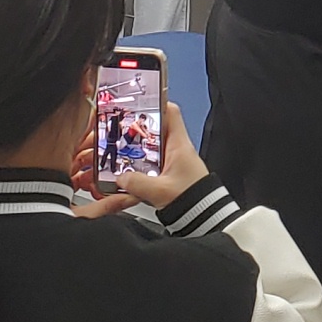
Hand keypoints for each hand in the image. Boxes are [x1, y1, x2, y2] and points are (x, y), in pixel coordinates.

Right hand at [70, 102, 210, 215]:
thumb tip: (120, 176)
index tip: (137, 103)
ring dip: (134, 149)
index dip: (154, 103)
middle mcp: (177, 149)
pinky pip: (150, 164)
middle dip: (135, 130)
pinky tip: (126, 173)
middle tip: (117, 132)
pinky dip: (138, 166)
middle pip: (154, 129)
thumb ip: (137, 182)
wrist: (204, 218)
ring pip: (150, 147)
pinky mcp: (169, 175)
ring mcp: (173, 162)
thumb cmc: (194, 201)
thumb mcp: (160, 191)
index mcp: (179, 145)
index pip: (170, 112)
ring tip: (116, 152)